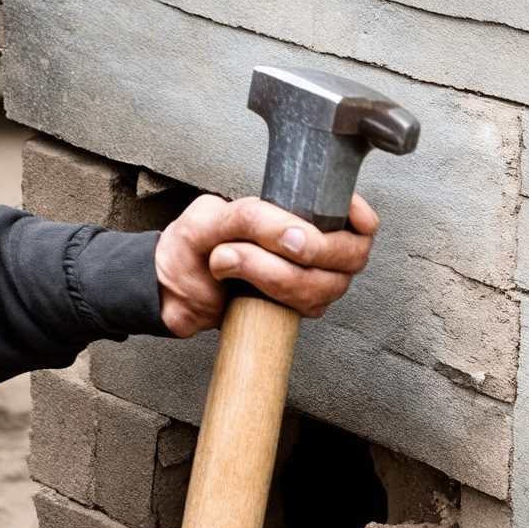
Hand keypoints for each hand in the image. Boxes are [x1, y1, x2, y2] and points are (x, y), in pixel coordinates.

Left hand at [153, 191, 378, 335]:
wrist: (168, 287)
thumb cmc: (193, 245)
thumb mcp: (214, 215)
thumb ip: (254, 218)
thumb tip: (296, 235)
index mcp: (303, 218)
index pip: (358, 221)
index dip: (360, 219)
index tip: (349, 217)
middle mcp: (316, 254)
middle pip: (347, 255)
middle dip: (305, 247)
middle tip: (252, 239)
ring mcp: (310, 285)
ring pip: (321, 283)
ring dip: (269, 269)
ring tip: (225, 257)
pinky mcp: (293, 312)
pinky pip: (302, 305)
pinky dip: (266, 289)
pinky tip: (237, 283)